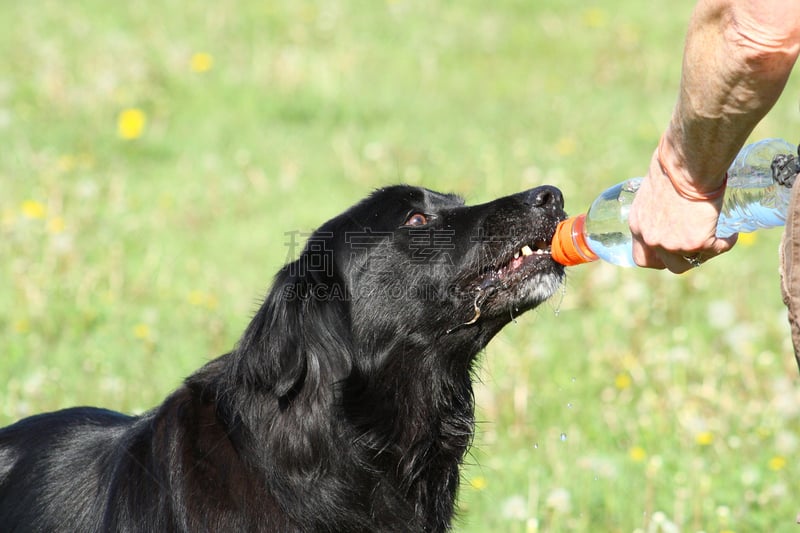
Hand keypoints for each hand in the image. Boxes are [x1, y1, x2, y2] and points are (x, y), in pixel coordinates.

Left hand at [628, 151, 737, 272]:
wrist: (687, 166)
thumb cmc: (671, 166)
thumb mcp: (654, 188)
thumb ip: (658, 204)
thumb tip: (671, 202)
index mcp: (639, 226)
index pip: (642, 257)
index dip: (658, 257)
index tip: (670, 252)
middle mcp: (652, 239)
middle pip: (668, 264)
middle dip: (684, 259)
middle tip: (697, 247)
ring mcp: (674, 244)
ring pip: (693, 261)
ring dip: (705, 253)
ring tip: (717, 240)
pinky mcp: (697, 242)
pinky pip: (717, 249)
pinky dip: (726, 242)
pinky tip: (732, 235)